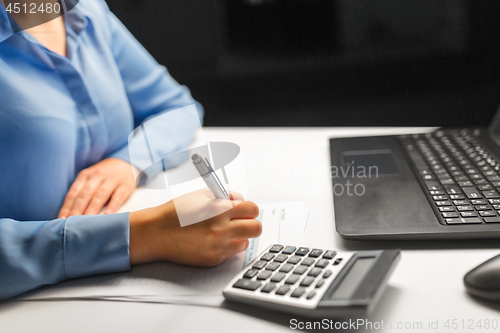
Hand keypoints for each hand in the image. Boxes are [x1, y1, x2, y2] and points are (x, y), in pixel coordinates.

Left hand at [58, 158, 136, 217]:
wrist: (125, 164)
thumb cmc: (103, 177)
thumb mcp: (90, 179)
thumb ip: (81, 193)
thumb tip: (67, 214)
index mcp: (85, 175)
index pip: (74, 192)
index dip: (67, 207)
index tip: (61, 220)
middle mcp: (98, 176)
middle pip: (85, 194)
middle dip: (77, 209)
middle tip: (72, 223)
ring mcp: (112, 180)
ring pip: (100, 195)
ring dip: (92, 209)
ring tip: (87, 222)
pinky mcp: (125, 185)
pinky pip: (118, 196)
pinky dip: (113, 206)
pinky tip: (108, 215)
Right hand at [129, 189, 261, 266]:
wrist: (156, 233)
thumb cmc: (175, 213)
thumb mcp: (200, 195)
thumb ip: (224, 196)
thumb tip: (240, 200)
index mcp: (219, 210)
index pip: (252, 209)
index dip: (249, 209)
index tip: (244, 210)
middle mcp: (221, 229)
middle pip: (256, 228)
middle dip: (251, 223)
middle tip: (242, 222)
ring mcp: (218, 246)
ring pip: (245, 242)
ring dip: (239, 236)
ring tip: (224, 232)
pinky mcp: (212, 259)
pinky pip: (230, 253)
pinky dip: (226, 247)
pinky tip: (212, 241)